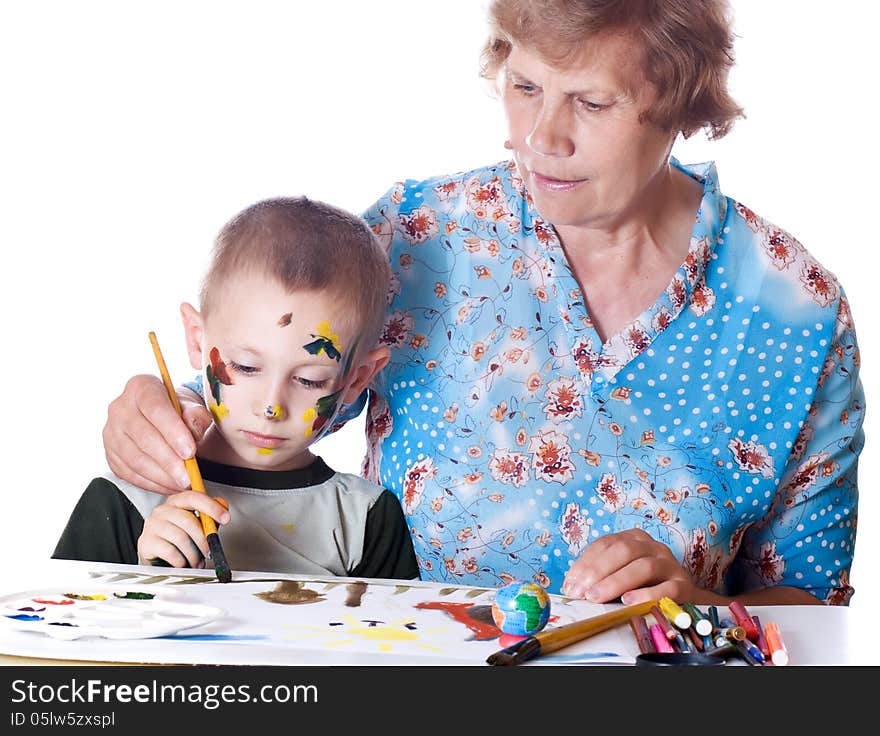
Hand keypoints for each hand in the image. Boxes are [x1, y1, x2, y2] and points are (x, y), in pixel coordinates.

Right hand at [103, 375, 212, 494]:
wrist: (162, 418)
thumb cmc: (178, 410)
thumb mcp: (192, 405)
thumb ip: (196, 414)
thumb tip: (194, 428)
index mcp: (140, 387)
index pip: (155, 408)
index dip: (173, 432)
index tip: (190, 451)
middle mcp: (119, 407)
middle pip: (144, 437)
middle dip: (169, 460)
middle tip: (188, 475)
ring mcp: (111, 432)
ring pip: (135, 459)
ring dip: (161, 476)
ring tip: (183, 483)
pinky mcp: (110, 454)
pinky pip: (129, 473)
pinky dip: (151, 483)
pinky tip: (170, 486)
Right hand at [137, 492, 230, 567]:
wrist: (158, 558)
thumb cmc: (180, 540)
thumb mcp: (198, 526)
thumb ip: (210, 516)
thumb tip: (222, 505)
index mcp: (177, 502)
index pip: (193, 497)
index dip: (211, 507)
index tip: (225, 518)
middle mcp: (162, 510)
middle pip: (188, 520)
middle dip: (203, 539)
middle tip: (209, 552)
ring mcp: (152, 525)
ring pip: (180, 538)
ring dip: (193, 554)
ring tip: (197, 561)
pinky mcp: (145, 542)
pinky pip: (170, 551)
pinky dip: (181, 561)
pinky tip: (183, 563)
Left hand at [561, 528, 701, 604]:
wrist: (683, 598)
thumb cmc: (644, 585)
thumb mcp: (620, 574)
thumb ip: (599, 576)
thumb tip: (570, 588)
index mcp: (634, 539)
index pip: (605, 544)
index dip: (585, 563)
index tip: (571, 585)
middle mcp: (653, 547)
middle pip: (624, 550)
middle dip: (598, 571)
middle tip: (582, 593)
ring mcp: (670, 564)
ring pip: (644, 566)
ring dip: (617, 582)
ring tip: (597, 598)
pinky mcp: (684, 585)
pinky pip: (667, 588)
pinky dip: (646, 595)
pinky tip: (628, 602)